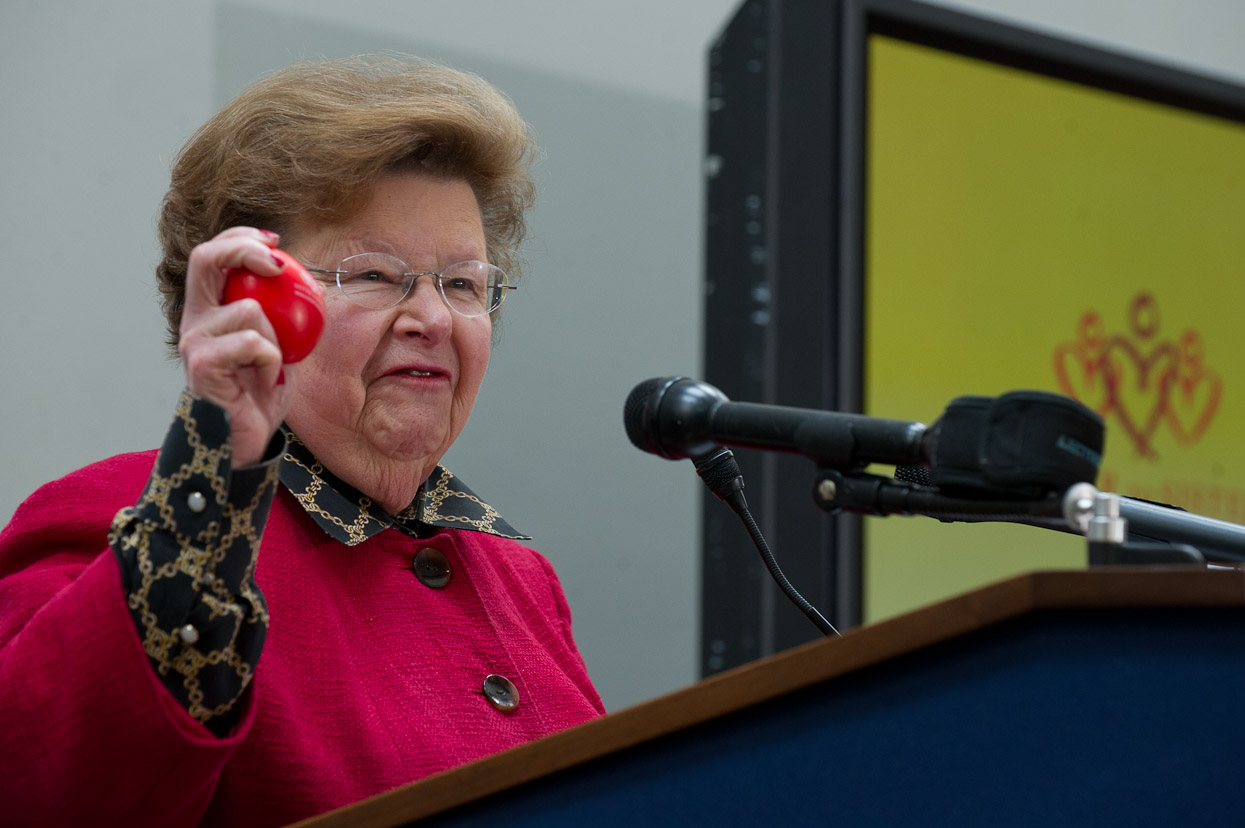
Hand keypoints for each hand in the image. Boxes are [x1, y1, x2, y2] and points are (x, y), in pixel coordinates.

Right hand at [179, 227, 299, 465]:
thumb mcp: (280, 348)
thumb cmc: (260, 396)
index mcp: (207, 311)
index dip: (240, 238)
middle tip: (278, 261)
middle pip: (205, 258)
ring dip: (277, 336)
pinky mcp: (202, 364)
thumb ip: (285, 317)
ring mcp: (194, 341)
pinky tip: (266, 381)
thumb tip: (312, 283)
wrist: (245, 442)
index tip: (275, 240)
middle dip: (242, 247)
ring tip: (272, 366)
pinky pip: (255, 344)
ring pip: (248, 310)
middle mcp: (193, 321)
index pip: (212, 257)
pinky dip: (273, 361)